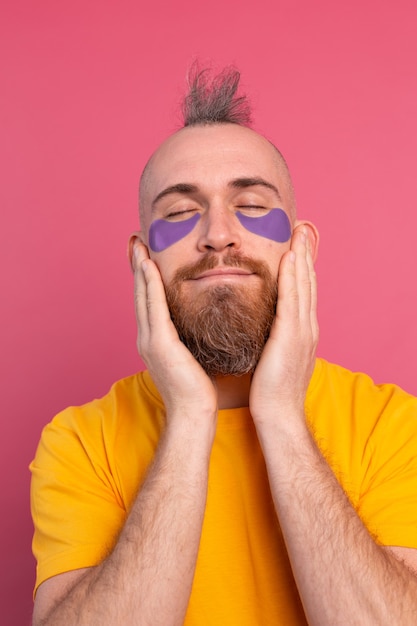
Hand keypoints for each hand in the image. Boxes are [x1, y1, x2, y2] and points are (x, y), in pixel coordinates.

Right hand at [132, 240, 217, 424]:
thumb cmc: (198, 388)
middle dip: (137, 265)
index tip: (145, 252)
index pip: (148, 301)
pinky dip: (149, 286)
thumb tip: (200, 321)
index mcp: (155, 339)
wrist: (194, 414)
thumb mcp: (192, 355)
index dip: (144, 276)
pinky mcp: (159, 344)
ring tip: (138, 244)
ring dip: (139, 268)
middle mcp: (147, 337)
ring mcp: (149, 340)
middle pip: (140, 294)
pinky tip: (148, 266)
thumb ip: (189, 337)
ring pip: (143, 296)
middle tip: (135, 239)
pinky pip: (154, 308)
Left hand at [249, 225, 317, 429]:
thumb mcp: (273, 355)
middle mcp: (306, 327)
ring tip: (299, 232)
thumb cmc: (270, 389)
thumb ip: (271, 337)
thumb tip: (262, 325)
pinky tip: (289, 258)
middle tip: (302, 228)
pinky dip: (293, 277)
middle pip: (307, 283)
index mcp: (301, 331)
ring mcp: (302, 331)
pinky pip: (292, 300)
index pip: (302, 291)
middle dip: (305, 254)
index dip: (301, 266)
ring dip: (302, 257)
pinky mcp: (291, 336)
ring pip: (303, 286)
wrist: (277, 414)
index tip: (296, 244)